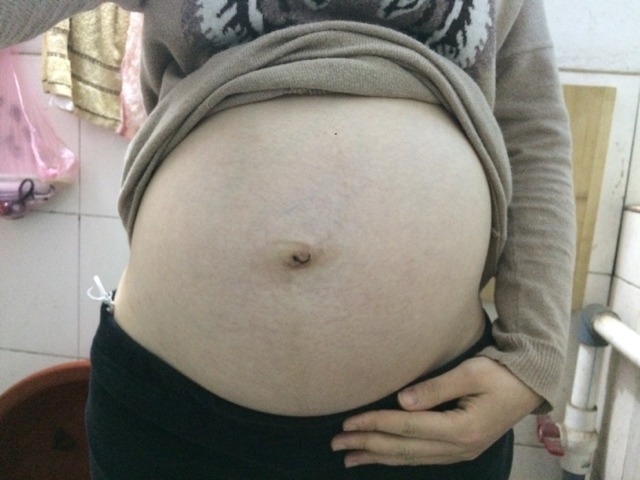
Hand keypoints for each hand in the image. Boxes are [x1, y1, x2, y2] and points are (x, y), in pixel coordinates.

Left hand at [331, 356, 542, 466]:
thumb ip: (436, 387)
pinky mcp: (458, 450)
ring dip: (377, 455)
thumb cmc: (501, 374)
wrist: (529, 387)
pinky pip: (420, 458)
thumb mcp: (471, 372)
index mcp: (461, 428)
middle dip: (367, 444)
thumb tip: (401, 401)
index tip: (348, 421)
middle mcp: (458, 447)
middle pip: (403, 448)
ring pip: (409, 458)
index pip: (406, 427)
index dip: (374, 424)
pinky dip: (395, 457)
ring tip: (349, 456)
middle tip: (336, 442)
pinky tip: (380, 456)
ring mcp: (459, 453)